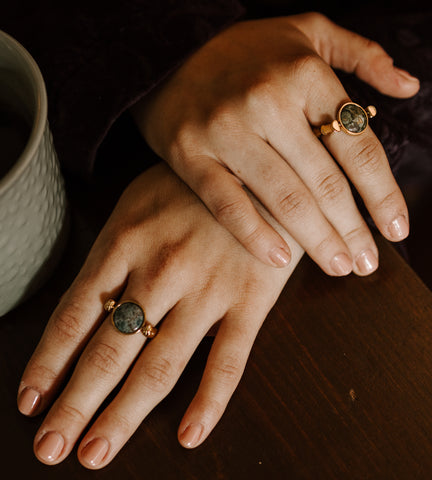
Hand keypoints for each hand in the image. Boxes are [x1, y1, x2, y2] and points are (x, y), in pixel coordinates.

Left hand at [17, 163, 302, 468]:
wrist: (263, 170)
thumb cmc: (194, 186)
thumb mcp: (139, 202)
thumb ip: (113, 253)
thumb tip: (90, 309)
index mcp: (126, 241)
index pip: (75, 315)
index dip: (49, 363)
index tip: (31, 401)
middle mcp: (160, 271)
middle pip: (109, 351)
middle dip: (76, 404)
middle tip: (51, 448)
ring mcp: (207, 289)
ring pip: (160, 365)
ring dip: (124, 415)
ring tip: (96, 453)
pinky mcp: (250, 300)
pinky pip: (228, 361)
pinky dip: (209, 401)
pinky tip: (190, 434)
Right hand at [132, 12, 419, 276]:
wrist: (166, 55)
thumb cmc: (244, 51)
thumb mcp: (308, 30)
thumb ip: (362, 53)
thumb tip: (408, 86)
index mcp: (305, 73)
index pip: (358, 146)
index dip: (383, 194)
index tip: (396, 230)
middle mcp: (267, 101)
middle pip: (325, 181)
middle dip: (353, 229)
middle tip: (366, 263)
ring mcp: (226, 130)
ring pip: (283, 198)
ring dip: (317, 241)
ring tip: (338, 266)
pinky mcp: (190, 154)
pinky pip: (228, 203)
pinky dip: (255, 234)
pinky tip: (280, 259)